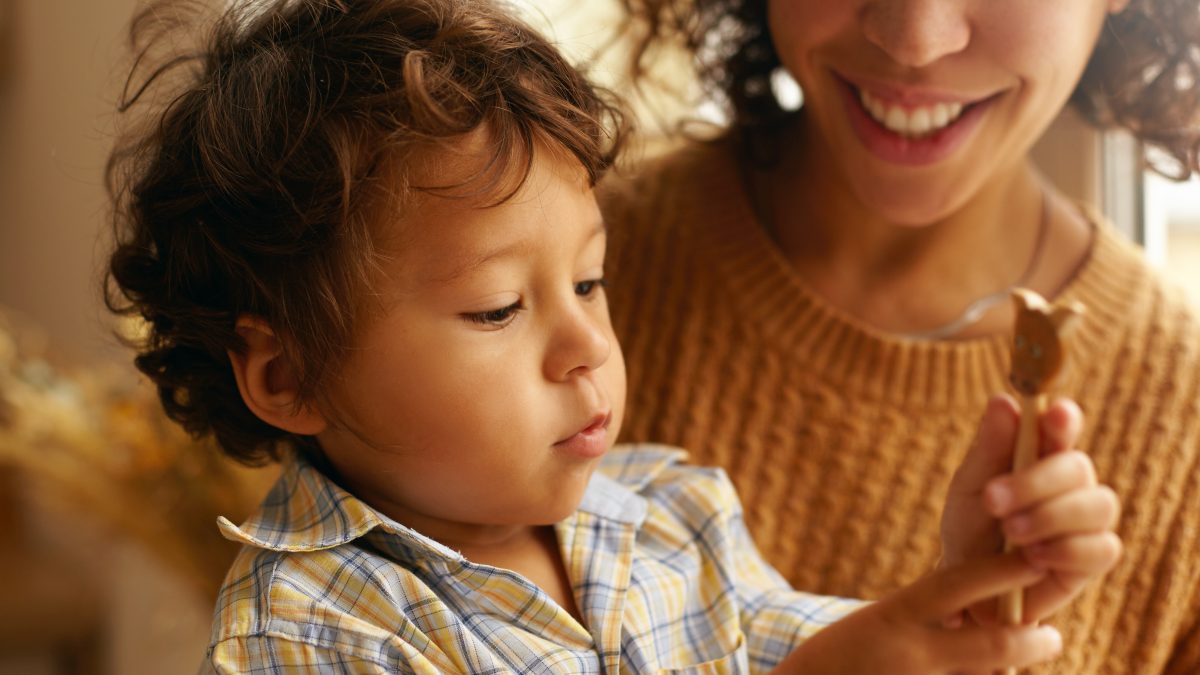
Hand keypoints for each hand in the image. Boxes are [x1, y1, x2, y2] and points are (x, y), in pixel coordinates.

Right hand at [773, 554, 1062, 673]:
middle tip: (1052, 636)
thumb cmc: (840, 657)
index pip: (956, 584)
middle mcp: (908, 652)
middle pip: (988, 644)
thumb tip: (969, 599)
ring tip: (1016, 670)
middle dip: (1026, 642)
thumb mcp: (877, 623)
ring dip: (1002, 674)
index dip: (1000, 571)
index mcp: (895, 615)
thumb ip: (920, 614)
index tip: (1036, 560)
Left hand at [940, 395, 1122, 623]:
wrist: (969, 586)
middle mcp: (1070, 482)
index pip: (1061, 426)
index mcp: (1039, 454)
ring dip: (1050, 517)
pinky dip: (1066, 551)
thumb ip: (989, 448)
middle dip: (1035, 483)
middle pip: (1078, 466)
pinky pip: (1102, 548)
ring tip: (1011, 533)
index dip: (1063, 419)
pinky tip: (1033, 558)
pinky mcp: (1094, 557)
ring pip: (1098, 505)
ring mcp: (1087, 519)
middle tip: (994, 501)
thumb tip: (1003, 401)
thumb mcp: (970, 487)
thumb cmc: (970, 527)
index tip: (1054, 414)